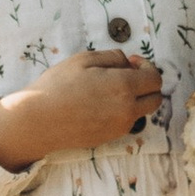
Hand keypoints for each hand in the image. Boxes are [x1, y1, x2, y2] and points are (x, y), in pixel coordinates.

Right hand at [0, 45, 164, 172]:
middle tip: (127, 75)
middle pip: (156, 99)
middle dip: (147, 85)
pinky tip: (100, 104)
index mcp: (124, 87)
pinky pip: (126, 123)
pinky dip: (122, 112)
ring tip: (110, 90)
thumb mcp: (84, 59)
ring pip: (142, 112)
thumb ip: (113, 57)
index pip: (155, 79)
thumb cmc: (58, 85)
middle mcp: (127, 110)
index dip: (147, 67)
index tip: (131, 62)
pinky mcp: (110, 138)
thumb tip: (128, 63)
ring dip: (135, 99)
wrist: (38, 121)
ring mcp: (119, 127)